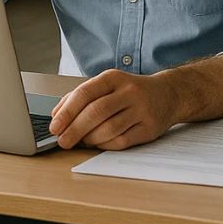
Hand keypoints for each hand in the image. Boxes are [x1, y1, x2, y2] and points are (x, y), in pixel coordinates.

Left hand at [49, 69, 179, 150]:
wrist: (168, 94)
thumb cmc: (130, 92)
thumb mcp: (108, 85)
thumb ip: (81, 96)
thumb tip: (56, 115)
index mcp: (114, 78)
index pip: (85, 93)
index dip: (66, 112)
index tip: (54, 127)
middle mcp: (129, 91)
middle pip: (96, 112)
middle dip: (74, 130)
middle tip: (63, 142)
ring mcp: (141, 110)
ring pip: (108, 129)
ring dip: (89, 139)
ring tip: (82, 142)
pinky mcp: (149, 128)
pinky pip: (121, 141)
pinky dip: (105, 145)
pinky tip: (99, 143)